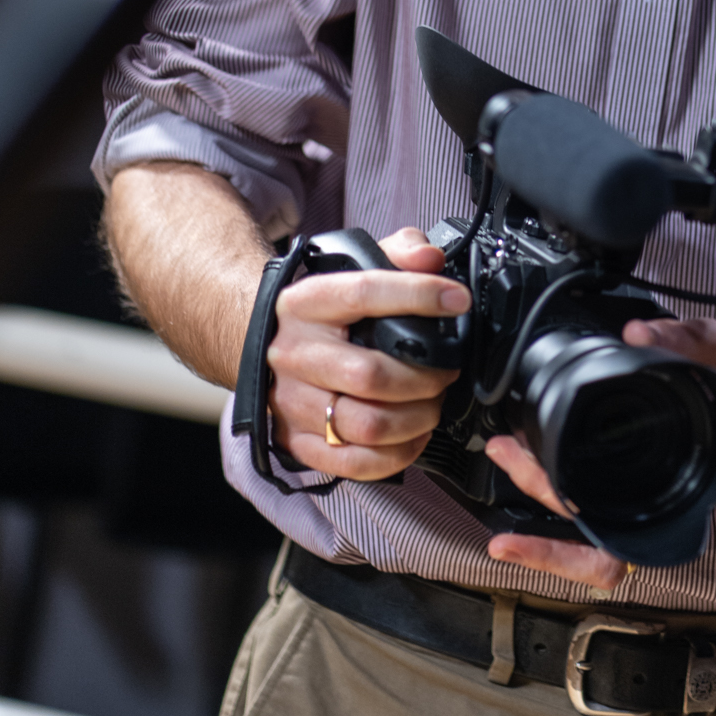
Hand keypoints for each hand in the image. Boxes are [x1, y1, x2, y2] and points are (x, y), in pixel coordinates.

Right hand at [268, 227, 467, 481]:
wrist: (259, 341)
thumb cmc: (323, 307)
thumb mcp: (355, 264)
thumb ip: (399, 252)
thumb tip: (430, 259)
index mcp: (308, 302)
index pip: (365, 294)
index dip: (418, 295)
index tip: (456, 300)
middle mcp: (295, 353)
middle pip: (370, 376)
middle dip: (425, 378)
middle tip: (447, 371)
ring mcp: (293, 402)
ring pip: (366, 425)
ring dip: (416, 419)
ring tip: (433, 403)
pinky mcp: (296, 440)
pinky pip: (353, 462)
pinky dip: (396, 454)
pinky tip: (414, 435)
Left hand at [482, 318, 715, 588]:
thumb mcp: (714, 347)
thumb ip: (676, 340)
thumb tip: (637, 334)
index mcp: (683, 487)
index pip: (614, 545)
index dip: (558, 550)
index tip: (510, 542)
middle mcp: (664, 504)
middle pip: (590, 548)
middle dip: (537, 531)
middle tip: (504, 468)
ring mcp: (652, 498)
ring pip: (591, 541)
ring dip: (546, 516)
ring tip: (509, 462)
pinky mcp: (641, 480)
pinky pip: (598, 510)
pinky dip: (564, 498)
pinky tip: (536, 466)